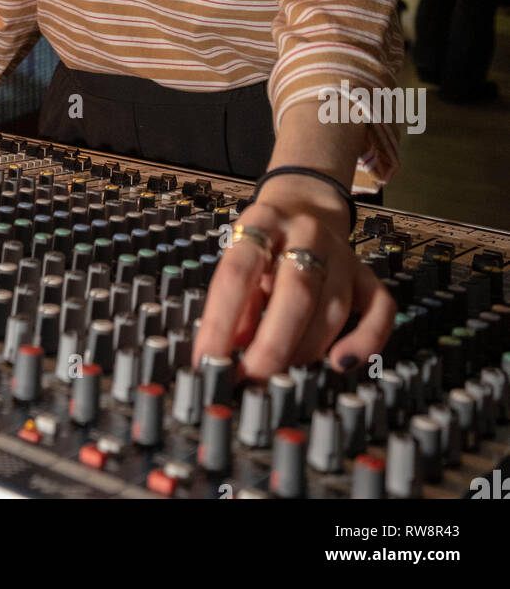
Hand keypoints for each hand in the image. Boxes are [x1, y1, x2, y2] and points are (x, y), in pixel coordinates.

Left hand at [192, 175, 396, 381]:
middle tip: (251, 380)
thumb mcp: (242, 262)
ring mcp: (343, 253)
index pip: (239, 271)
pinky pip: (380, 311)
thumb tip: (225, 355)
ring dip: (305, 351)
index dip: (220, 321)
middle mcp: (306, 232)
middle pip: (296, 290)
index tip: (208, 361)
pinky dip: (365, 342)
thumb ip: (237, 305)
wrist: (306, 208)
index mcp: (262, 222)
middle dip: (272, 345)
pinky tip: (339, 364)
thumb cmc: (266, 249)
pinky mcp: (368, 275)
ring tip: (279, 378)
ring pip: (333, 308)